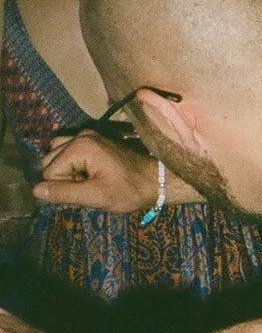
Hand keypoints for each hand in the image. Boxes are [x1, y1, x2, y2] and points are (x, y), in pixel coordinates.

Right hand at [35, 132, 157, 212]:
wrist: (155, 180)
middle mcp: (81, 136)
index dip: (63, 187)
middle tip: (89, 186)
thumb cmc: (129, 190)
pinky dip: (72, 164)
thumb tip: (36, 191)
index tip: (88, 190)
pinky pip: (67, 151)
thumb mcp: (96, 197)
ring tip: (89, 180)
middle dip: (63, 178)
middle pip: (49, 161)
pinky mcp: (92, 140)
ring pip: (56, 155)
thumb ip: (64, 194)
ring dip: (66, 171)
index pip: (49, 172)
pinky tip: (90, 174)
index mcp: (81, 146)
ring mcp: (87, 135)